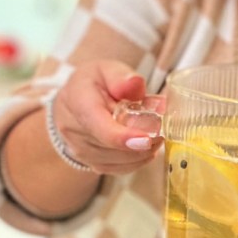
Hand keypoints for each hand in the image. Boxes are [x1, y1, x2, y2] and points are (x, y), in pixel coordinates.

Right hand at [51, 60, 165, 173]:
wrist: (74, 102)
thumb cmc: (94, 83)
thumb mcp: (106, 68)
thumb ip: (120, 76)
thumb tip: (135, 84)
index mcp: (79, 102)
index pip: (99, 126)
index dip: (124, 137)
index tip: (147, 139)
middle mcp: (75, 131)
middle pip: (113, 147)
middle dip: (143, 142)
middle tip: (163, 130)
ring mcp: (81, 150)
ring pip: (118, 161)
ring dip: (143, 153)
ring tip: (157, 136)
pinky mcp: (91, 163)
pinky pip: (119, 169)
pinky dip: (137, 161)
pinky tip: (146, 148)